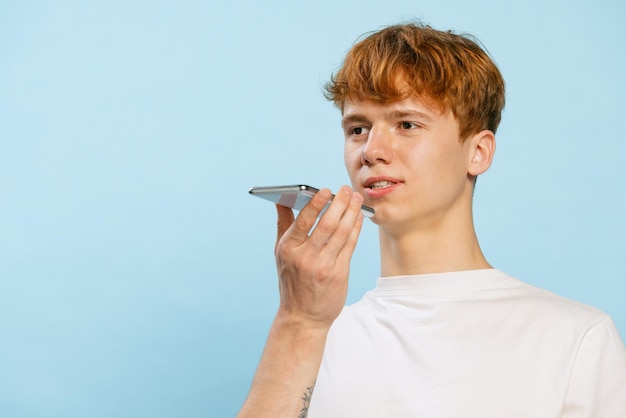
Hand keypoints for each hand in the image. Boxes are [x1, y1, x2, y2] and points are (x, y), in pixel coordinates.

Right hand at [274, 186, 364, 329]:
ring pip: (341, 233)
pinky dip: (356, 229)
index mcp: (289, 249)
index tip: (326, 190)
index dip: (316, 203)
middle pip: (326, 224)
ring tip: (357, 199)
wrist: (302, 317)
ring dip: (351, 213)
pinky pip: (350, 246)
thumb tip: (280, 199)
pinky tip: (359, 217)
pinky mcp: (338, 274)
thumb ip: (283, 224)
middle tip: (347, 189)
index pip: (303, 221)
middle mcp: (305, 257)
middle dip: (339, 203)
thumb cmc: (291, 281)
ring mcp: (323, 267)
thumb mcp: (281, 254)